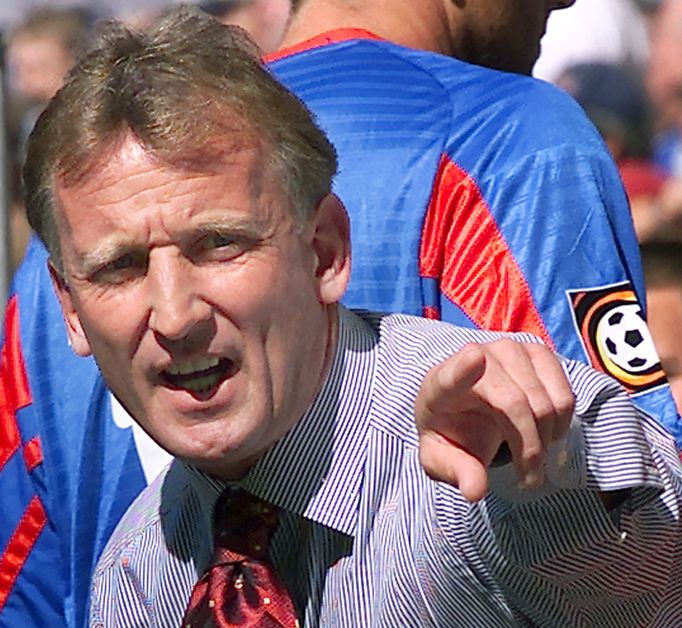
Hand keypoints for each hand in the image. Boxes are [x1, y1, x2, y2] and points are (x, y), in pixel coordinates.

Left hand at [415, 338, 574, 501]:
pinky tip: (545, 432)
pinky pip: (565, 395)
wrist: (465, 406)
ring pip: (546, 402)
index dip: (463, 368)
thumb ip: (456, 472)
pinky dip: (562, 423)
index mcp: (440, 385)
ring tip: (533, 456)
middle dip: (529, 448)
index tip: (474, 358)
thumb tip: (475, 490)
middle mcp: (476, 356)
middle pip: (515, 404)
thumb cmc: (453, 432)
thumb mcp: (443, 458)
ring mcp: (509, 350)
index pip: (451, 375)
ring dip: (547, 439)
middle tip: (529, 479)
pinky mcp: (537, 351)